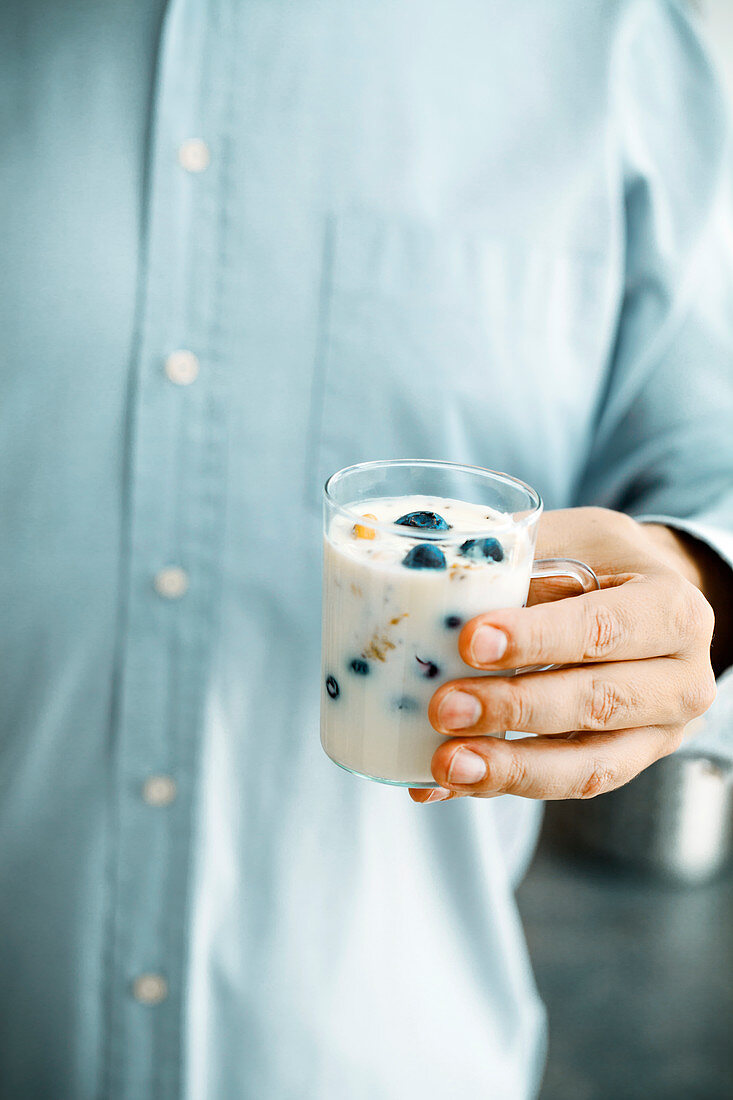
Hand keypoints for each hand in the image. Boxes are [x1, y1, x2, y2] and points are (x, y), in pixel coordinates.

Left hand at [410, 508, 717, 803]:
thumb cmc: (599, 563)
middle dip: (515, 709)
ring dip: (510, 768)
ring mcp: (660, 732)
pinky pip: (565, 785)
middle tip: (445, 707)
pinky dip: (501, 785)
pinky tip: (445, 782)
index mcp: (672, 608)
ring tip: (446, 764)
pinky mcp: (626, 764)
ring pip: (588, 766)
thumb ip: (519, 564)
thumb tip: (438, 586)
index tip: (471, 642)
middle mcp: (683, 678)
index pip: (604, 628)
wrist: (644, 599)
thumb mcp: (571, 540)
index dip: (538, 639)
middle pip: (598, 703)